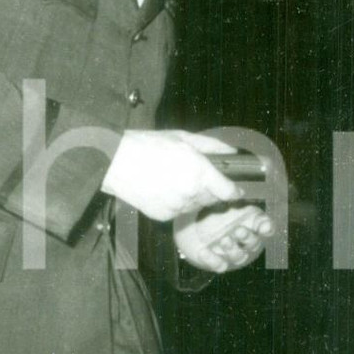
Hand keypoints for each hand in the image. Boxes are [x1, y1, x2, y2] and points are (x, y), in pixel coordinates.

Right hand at [102, 131, 242, 220]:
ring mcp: (177, 207)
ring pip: (196, 206)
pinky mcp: (164, 216)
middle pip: (213, 199)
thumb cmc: (148, 145)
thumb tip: (232, 152)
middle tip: (197, 176)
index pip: (228, 191)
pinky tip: (164, 188)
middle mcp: (191, 193)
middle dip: (211, 190)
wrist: (116, 162)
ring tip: (177, 179)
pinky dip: (176, 203)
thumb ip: (212, 146)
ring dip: (194, 197)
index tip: (236, 190)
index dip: (235, 191)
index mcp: (199, 172)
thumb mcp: (183, 138)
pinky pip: (179, 211)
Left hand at [173, 203, 273, 272]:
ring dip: (233, 249)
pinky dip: (212, 260)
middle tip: (238, 230)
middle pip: (254, 243)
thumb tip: (237, 193)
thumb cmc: (208, 205)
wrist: (187, 221)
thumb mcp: (215, 193)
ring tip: (223, 239)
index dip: (267, 227)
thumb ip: (227, 191)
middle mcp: (243, 238)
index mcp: (248, 220)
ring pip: (239, 256)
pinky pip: (219, 265)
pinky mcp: (216, 261)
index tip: (265, 227)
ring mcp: (231, 252)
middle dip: (248, 238)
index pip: (264, 225)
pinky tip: (203, 251)